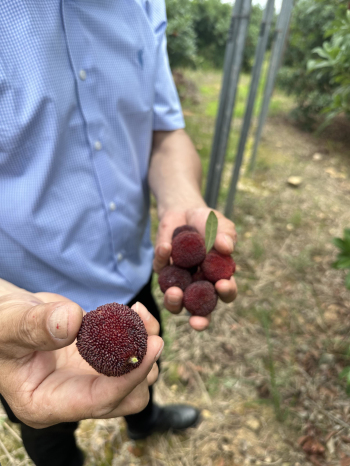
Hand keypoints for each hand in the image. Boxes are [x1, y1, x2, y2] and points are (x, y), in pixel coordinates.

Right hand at [0, 282, 162, 427]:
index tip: (150, 349)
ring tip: (141, 316)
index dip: (127, 379)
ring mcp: (88, 378)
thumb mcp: (8, 324)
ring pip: (134, 377)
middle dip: (143, 369)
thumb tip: (72, 322)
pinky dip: (139, 334)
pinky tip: (135, 312)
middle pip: (125, 399)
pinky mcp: (98, 359)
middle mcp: (72, 397)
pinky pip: (129, 354)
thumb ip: (34, 326)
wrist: (7, 316)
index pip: (96, 402)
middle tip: (152, 335)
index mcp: (46, 403)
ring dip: (145, 349)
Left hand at [153, 207, 237, 330]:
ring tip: (174, 293)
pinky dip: (162, 258)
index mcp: (218, 277)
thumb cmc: (207, 222)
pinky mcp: (162, 271)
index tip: (222, 285)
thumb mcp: (219, 224)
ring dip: (174, 302)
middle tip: (195, 321)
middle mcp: (199, 285)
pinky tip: (166, 247)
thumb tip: (227, 247)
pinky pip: (160, 270)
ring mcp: (179, 281)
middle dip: (200, 319)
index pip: (226, 292)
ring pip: (176, 302)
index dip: (226, 293)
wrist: (183, 212)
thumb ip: (225, 234)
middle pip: (201, 310)